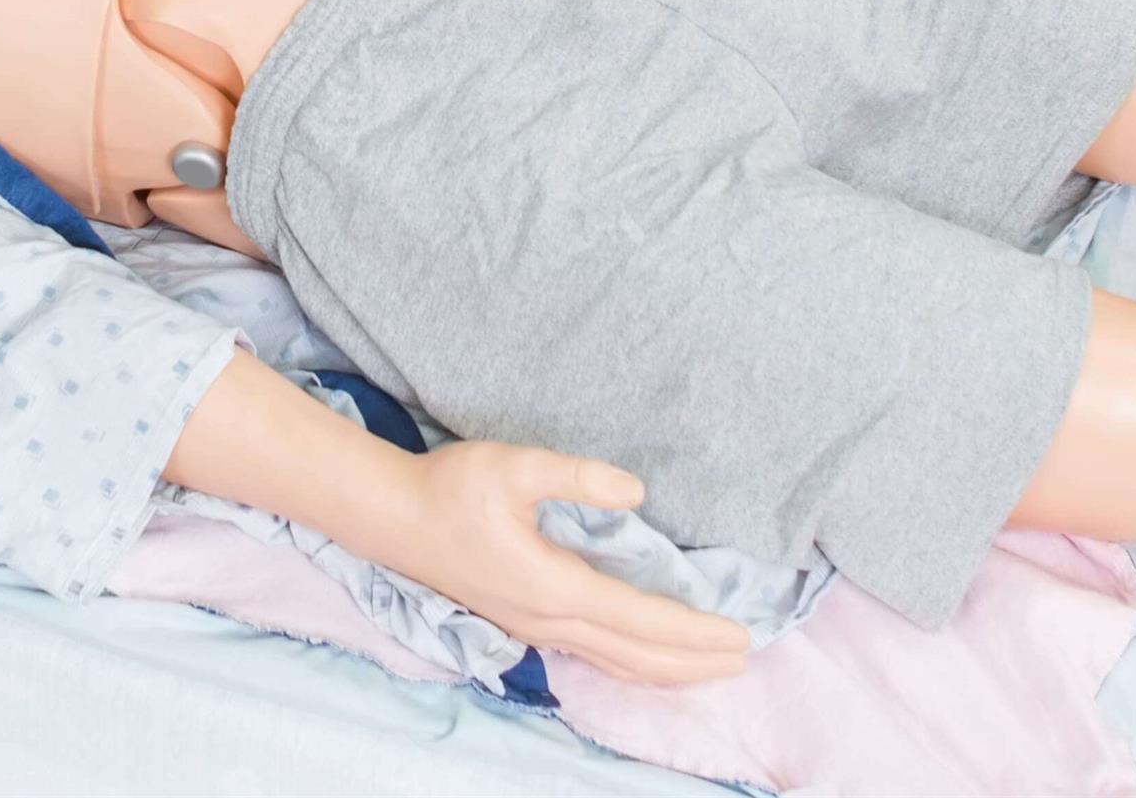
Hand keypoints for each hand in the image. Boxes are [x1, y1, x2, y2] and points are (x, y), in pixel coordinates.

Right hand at [366, 442, 749, 688]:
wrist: (391, 518)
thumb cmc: (450, 487)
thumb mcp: (514, 466)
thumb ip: (577, 477)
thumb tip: (637, 492)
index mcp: (555, 586)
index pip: (641, 619)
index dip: (694, 631)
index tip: (739, 635)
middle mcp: (549, 618)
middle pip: (636, 654)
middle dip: (693, 661)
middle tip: (744, 657)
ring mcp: (534, 627)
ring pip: (614, 662)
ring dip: (666, 669)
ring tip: (708, 667)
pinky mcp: (523, 621)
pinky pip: (593, 655)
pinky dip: (632, 663)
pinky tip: (642, 659)